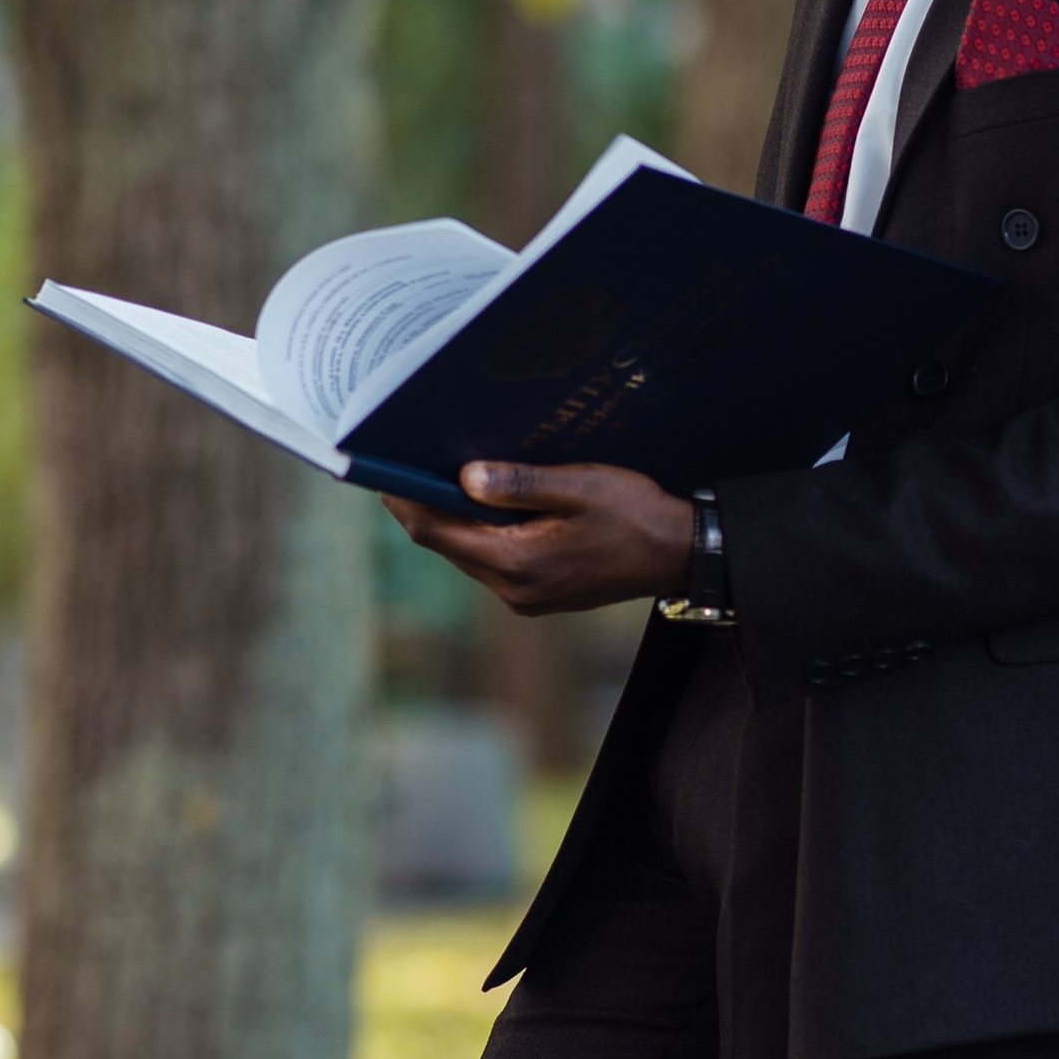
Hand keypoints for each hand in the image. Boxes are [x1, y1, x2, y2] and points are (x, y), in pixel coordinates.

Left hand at [382, 462, 695, 615]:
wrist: (679, 555)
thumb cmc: (635, 515)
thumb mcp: (580, 486)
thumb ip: (520, 484)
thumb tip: (463, 478)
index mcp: (518, 563)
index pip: (435, 532)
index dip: (403, 499)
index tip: (379, 469)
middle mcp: (514, 590)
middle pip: (445, 545)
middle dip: (423, 505)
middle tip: (403, 461)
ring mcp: (525, 598)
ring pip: (467, 553)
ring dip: (452, 518)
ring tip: (439, 476)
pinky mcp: (537, 595)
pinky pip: (492, 560)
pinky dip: (480, 531)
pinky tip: (484, 502)